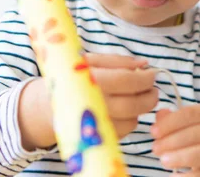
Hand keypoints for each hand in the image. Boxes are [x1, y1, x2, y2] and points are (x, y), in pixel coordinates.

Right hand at [19, 53, 157, 149]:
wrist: (46, 106)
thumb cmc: (71, 78)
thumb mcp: (89, 61)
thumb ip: (117, 61)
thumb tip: (144, 64)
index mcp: (90, 81)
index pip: (128, 81)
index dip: (146, 78)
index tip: (153, 74)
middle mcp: (93, 104)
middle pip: (134, 104)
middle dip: (150, 96)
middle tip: (153, 89)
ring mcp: (96, 124)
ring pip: (133, 119)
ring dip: (141, 108)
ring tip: (136, 97)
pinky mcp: (99, 138)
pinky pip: (126, 130)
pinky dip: (131, 119)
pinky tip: (124, 109)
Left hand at [151, 106, 199, 176]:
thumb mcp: (193, 125)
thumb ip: (174, 119)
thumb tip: (159, 116)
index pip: (190, 113)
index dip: (169, 122)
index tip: (153, 132)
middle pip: (194, 134)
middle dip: (171, 141)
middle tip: (155, 148)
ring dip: (178, 157)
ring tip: (163, 161)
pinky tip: (174, 176)